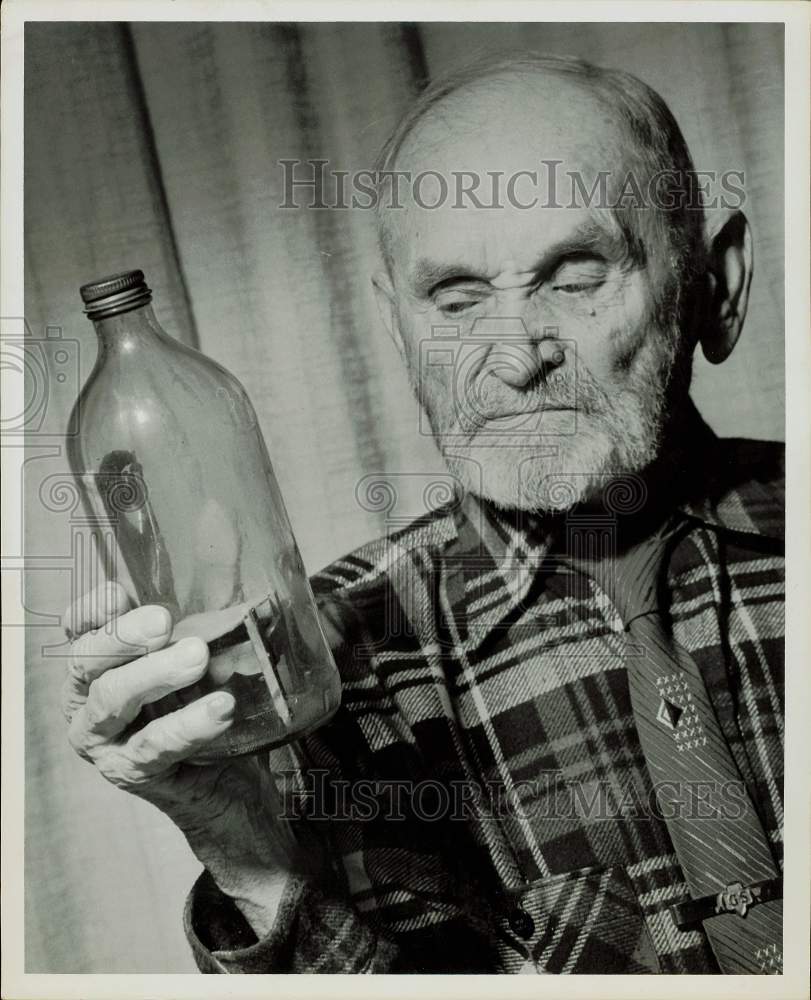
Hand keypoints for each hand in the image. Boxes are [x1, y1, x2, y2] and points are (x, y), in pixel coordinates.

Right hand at [62, 582, 319, 934]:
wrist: (227, 789)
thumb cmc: (206, 709)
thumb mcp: (204, 666)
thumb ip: (210, 632)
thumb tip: (258, 599)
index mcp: (100, 665)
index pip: (80, 629)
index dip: (92, 610)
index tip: (119, 591)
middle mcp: (88, 701)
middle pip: (86, 661)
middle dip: (123, 636)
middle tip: (163, 622)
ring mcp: (105, 742)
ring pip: (113, 701)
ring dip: (155, 675)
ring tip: (197, 657)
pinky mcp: (133, 773)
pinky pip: (155, 745)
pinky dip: (188, 725)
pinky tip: (220, 708)